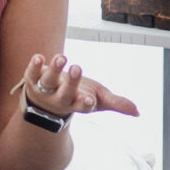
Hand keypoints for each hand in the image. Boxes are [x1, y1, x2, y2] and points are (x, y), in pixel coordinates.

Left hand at [19, 52, 137, 118]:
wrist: (47, 103)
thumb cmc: (78, 97)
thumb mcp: (99, 100)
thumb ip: (117, 104)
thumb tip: (138, 112)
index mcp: (77, 104)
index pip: (82, 105)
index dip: (85, 102)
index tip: (90, 100)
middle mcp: (60, 98)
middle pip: (64, 93)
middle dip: (71, 82)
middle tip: (78, 68)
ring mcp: (45, 89)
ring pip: (48, 81)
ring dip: (54, 69)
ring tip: (62, 57)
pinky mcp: (33, 79)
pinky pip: (31, 74)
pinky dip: (34, 66)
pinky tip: (38, 57)